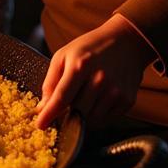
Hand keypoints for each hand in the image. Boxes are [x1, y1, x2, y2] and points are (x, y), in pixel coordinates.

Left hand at [35, 14, 155, 128]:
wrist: (125, 42)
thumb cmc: (90, 48)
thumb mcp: (63, 56)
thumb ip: (51, 81)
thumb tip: (43, 107)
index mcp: (80, 66)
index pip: (61, 98)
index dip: (49, 114)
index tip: (40, 125)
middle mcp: (100, 80)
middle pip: (76, 111)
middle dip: (65, 114)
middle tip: (62, 108)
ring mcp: (116, 92)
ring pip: (91, 119)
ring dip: (81, 116)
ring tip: (81, 99)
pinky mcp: (127, 101)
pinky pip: (106, 120)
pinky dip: (96, 116)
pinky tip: (95, 100)